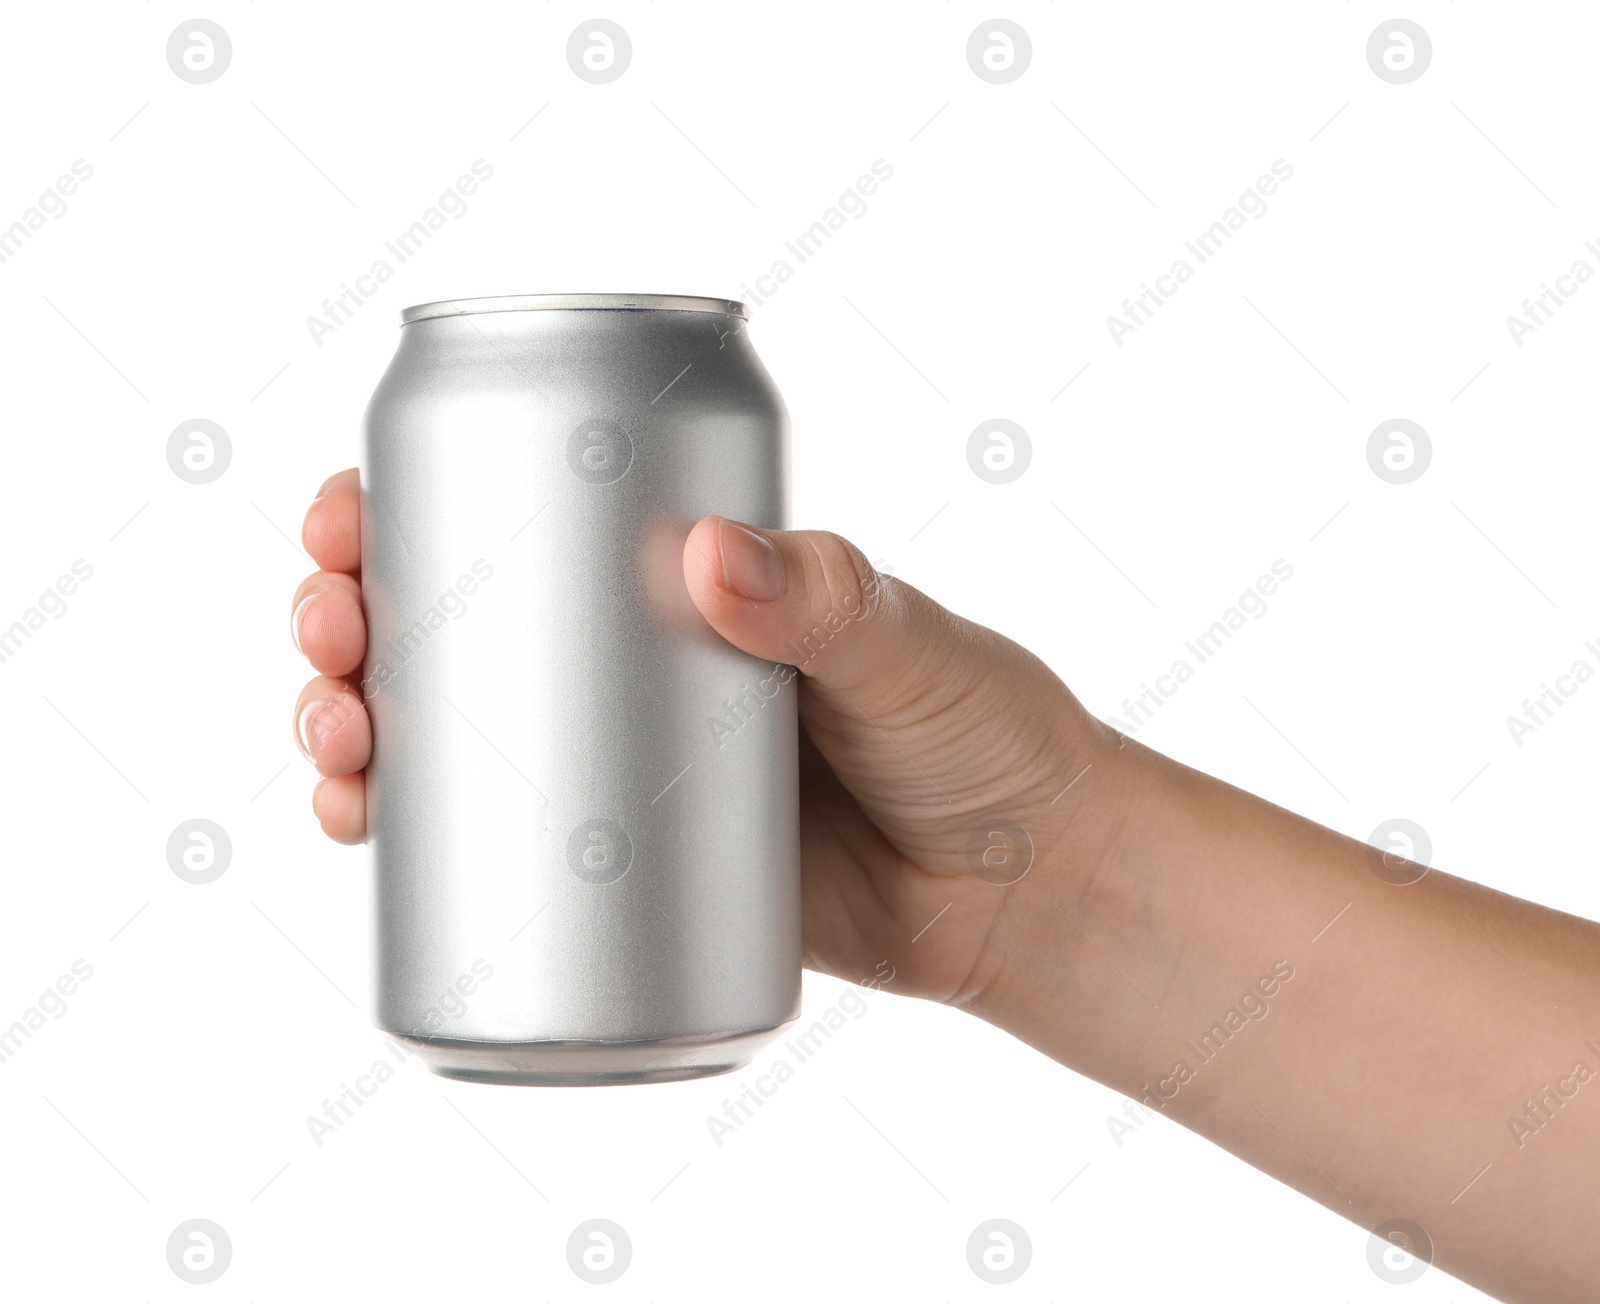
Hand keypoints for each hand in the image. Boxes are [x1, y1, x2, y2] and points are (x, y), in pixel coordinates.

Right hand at [291, 468, 1125, 1006]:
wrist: (1025, 889)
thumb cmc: (984, 736)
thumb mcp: (911, 645)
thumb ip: (833, 598)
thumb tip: (708, 555)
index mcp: (679, 580)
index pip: (518, 517)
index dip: (405, 507)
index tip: (347, 513)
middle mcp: (631, 668)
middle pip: (450, 626)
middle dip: (351, 619)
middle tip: (332, 637)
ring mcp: (623, 774)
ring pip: (450, 739)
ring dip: (356, 731)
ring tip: (338, 750)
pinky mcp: (633, 879)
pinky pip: (497, 859)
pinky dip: (416, 850)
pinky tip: (361, 841)